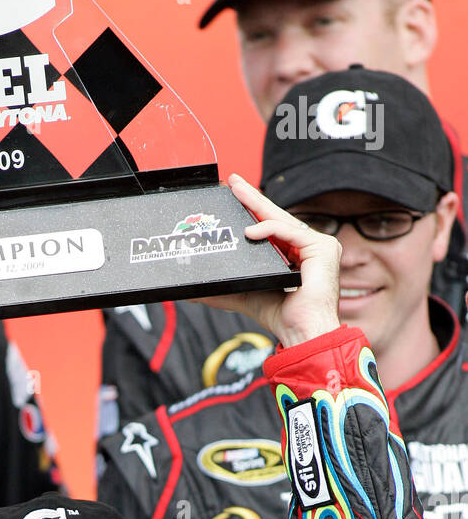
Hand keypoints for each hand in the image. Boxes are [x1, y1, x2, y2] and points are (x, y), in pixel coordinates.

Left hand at [197, 174, 341, 347]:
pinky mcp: (323, 249)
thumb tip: (194, 291)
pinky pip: (291, 232)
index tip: (233, 196)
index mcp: (295, 254)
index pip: (270, 227)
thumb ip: (223, 292)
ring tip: (237, 194)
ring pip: (282, 220)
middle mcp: (308, 246)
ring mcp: (318, 245)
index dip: (252, 210)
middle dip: (252, 199)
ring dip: (257, 205)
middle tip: (232, 182)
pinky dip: (269, 229)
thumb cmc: (282, 318)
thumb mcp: (245, 297)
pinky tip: (250, 231)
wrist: (302, 335)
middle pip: (275, 218)